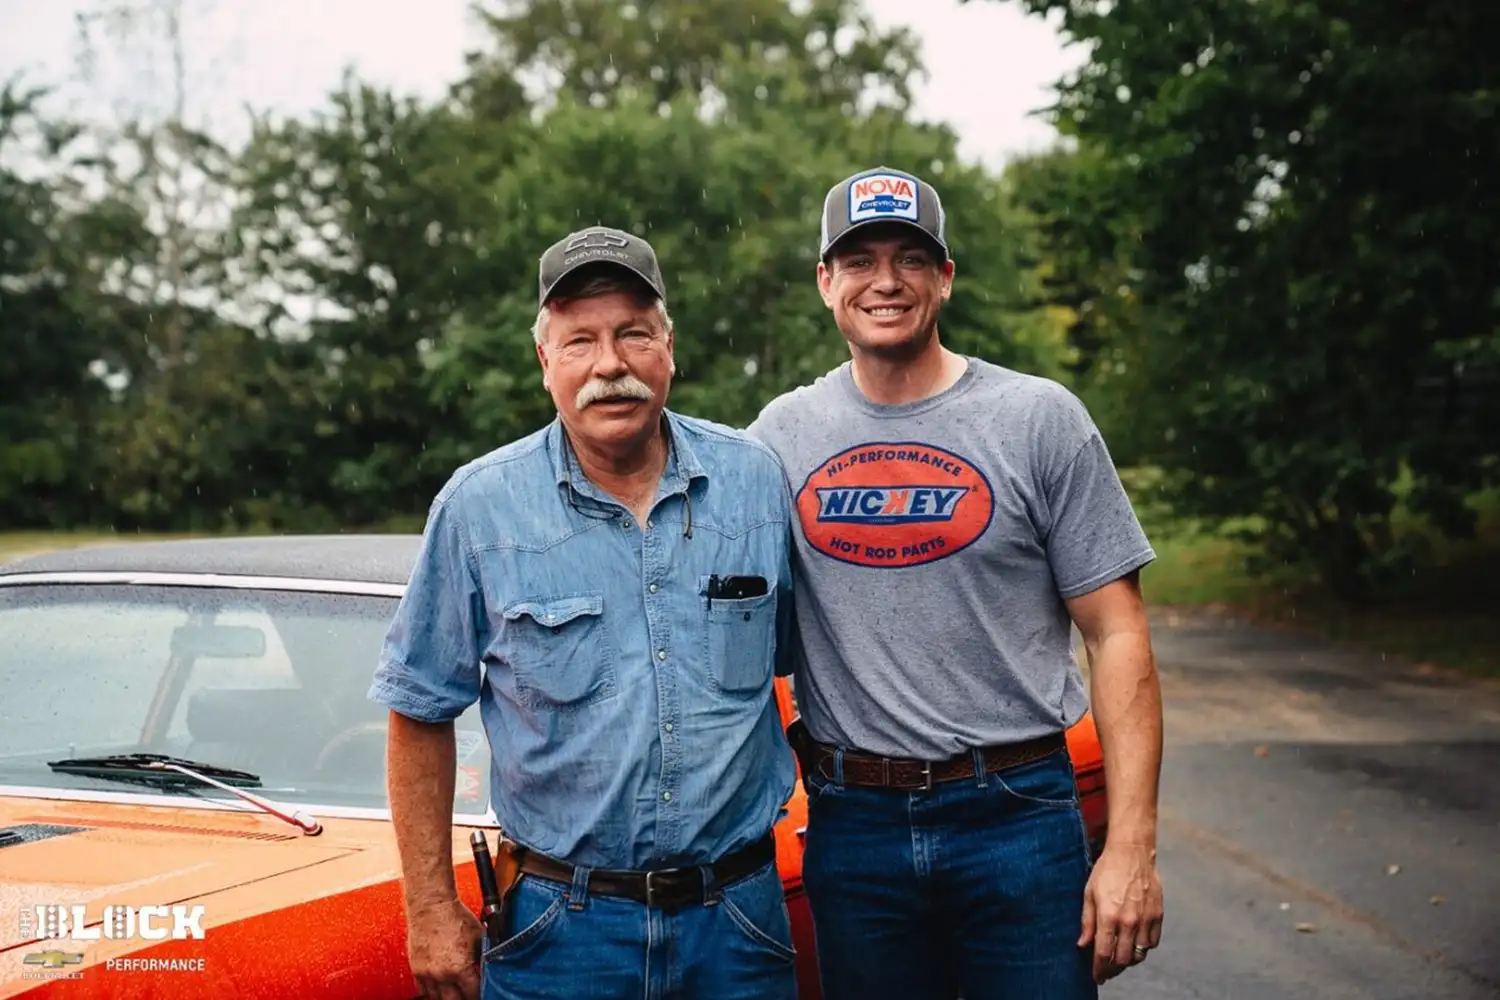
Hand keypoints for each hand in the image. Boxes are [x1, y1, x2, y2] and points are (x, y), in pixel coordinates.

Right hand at [406, 896, 485, 999]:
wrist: (431, 905)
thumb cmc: (456, 917)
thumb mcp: (480, 936)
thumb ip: (485, 955)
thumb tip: (491, 965)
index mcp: (460, 968)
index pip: (473, 994)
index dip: (480, 994)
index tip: (482, 992)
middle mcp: (442, 974)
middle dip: (465, 998)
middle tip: (470, 993)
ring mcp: (427, 973)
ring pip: (438, 998)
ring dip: (448, 997)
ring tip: (456, 992)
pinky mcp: (416, 968)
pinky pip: (424, 990)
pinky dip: (433, 991)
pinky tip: (441, 987)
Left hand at [1078, 840, 1163, 984]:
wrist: (1132, 852)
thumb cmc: (1106, 871)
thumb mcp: (1089, 894)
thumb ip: (1087, 922)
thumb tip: (1082, 945)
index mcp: (1108, 916)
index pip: (1103, 953)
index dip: (1099, 969)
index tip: (1096, 976)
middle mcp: (1129, 921)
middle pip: (1123, 959)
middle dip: (1113, 969)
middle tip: (1106, 970)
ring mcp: (1146, 919)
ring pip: (1139, 954)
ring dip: (1128, 961)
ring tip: (1119, 959)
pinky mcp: (1158, 915)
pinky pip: (1152, 943)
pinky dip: (1143, 948)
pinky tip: (1134, 945)